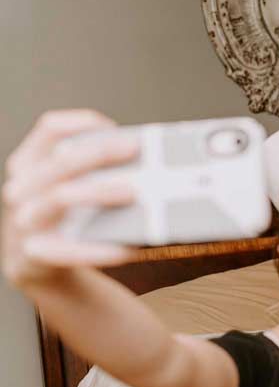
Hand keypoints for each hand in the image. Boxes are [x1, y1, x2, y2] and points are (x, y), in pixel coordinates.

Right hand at [2, 110, 138, 285]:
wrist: (38, 263)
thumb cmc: (66, 216)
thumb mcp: (71, 186)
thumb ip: (96, 172)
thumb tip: (150, 163)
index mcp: (30, 163)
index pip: (51, 129)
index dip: (83, 123)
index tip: (116, 127)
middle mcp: (21, 188)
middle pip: (60, 160)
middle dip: (99, 152)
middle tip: (135, 149)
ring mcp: (24, 220)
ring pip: (59, 196)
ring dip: (98, 192)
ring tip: (133, 193)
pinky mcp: (34, 253)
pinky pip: (65, 249)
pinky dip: (96, 249)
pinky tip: (125, 249)